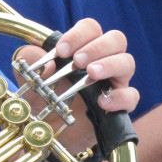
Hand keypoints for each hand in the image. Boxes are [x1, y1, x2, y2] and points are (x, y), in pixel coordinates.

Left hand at [16, 18, 138, 113]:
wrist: (49, 132)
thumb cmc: (44, 99)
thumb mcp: (31, 80)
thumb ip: (30, 63)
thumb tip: (30, 52)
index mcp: (83, 49)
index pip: (91, 28)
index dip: (78, 34)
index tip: (62, 50)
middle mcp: (103, 61)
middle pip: (116, 39)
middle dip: (97, 46)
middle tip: (78, 60)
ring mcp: (114, 82)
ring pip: (127, 62)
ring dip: (110, 64)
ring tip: (91, 73)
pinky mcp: (119, 106)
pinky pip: (131, 96)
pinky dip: (119, 97)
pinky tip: (102, 102)